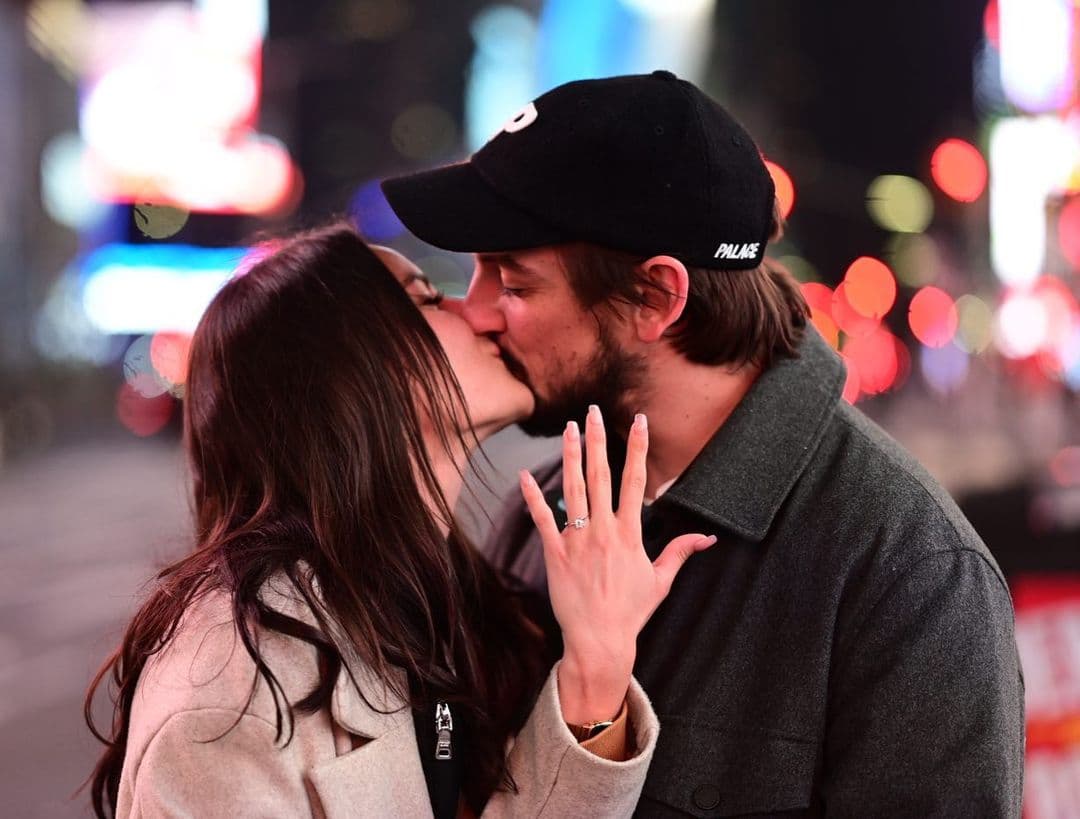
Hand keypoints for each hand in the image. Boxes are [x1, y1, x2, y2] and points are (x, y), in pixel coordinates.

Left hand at [518, 405, 715, 723]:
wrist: (599, 640)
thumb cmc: (630, 612)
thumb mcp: (661, 581)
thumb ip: (680, 552)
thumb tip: (708, 538)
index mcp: (629, 534)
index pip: (635, 481)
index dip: (637, 449)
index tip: (639, 422)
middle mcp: (603, 531)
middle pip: (601, 476)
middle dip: (598, 440)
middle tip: (594, 411)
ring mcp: (577, 540)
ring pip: (572, 489)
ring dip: (570, 456)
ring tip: (569, 428)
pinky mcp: (554, 554)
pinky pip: (541, 519)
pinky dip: (532, 497)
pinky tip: (524, 474)